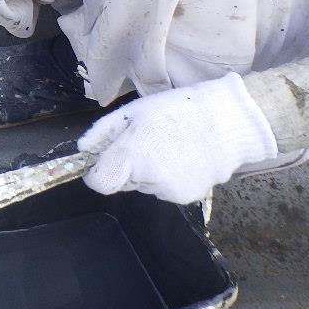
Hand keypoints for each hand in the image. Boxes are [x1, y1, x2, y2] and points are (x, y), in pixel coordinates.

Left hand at [78, 72, 277, 204]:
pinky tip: (182, 157)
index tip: (101, 161)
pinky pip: (165, 190)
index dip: (96, 173)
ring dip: (148, 171)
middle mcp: (149, 179)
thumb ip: (104, 132)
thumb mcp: (134, 111)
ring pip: (145, 185)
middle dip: (127, 165)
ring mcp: (170, 192)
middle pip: (123, 181)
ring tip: (168, 146)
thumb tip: (83, 149)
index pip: (100, 182)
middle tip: (145, 141)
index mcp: (133, 155)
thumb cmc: (176, 110)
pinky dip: (168, 177)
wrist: (226, 122)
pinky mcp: (187, 198)